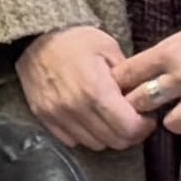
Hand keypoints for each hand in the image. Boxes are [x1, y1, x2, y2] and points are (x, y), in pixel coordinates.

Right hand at [15, 27, 147, 157]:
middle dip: (129, 133)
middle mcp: (75, 108)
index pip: (129, 128)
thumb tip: (143, 98)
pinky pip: (72, 141)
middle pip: (115, 141)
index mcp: (96, 90)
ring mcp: (57, 115)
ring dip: (107, 135)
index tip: (146, 116)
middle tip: (132, 118)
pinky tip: (89, 118)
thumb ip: (128, 77)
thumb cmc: (75, 39)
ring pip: (95, 144)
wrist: (34, 36)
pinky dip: (85, 134)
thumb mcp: (109, 48)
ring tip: (109, 117)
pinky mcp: (44, 117)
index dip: (144, 126)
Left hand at [112, 27, 180, 151]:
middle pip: (145, 102)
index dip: (118, 86)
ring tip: (177, 118)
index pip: (129, 74)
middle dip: (139, 107)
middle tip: (142, 111)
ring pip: (176, 125)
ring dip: (174, 123)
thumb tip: (131, 76)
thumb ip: (160, 57)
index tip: (116, 92)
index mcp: (169, 54)